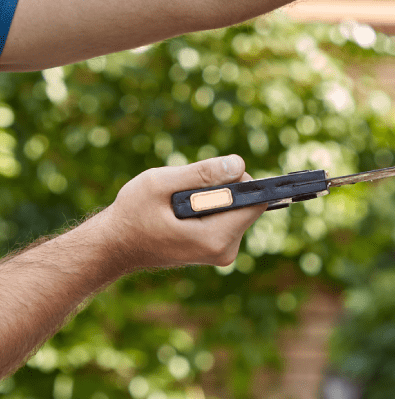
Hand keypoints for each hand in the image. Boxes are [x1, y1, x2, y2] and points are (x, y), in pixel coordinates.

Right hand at [105, 155, 266, 269]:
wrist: (115, 246)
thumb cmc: (132, 214)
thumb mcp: (160, 184)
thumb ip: (202, 173)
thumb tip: (239, 164)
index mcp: (216, 239)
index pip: (256, 201)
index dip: (239, 181)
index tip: (211, 176)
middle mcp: (226, 250)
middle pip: (247, 204)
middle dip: (223, 189)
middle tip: (185, 192)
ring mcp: (223, 252)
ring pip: (237, 209)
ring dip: (214, 197)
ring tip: (181, 204)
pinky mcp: (218, 249)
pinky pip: (227, 216)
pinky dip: (211, 207)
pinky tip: (184, 212)